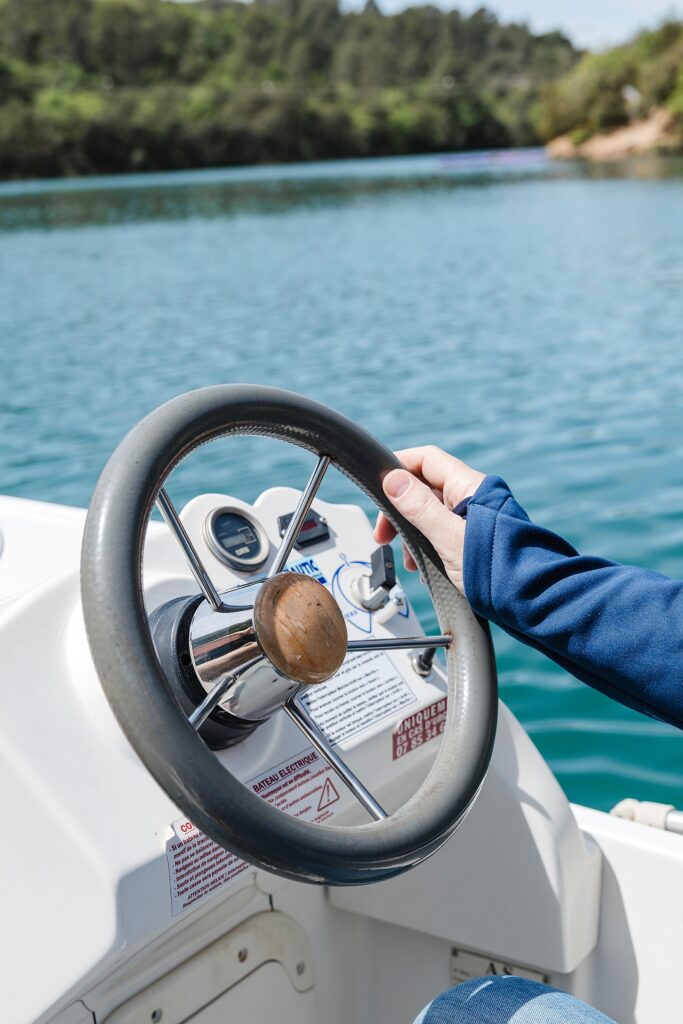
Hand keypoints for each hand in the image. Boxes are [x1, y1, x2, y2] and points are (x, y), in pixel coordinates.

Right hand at [374, 446, 484, 594]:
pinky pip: (444, 532)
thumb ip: (419, 507)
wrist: (530, 599)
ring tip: (408, 561)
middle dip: (400, 510)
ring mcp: (475, 517)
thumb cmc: (496, 570)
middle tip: (383, 536)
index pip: (426, 460)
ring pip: (432, 513)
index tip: (377, 487)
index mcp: (468, 486)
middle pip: (425, 488)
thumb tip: (393, 479)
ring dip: (412, 533)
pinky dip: (428, 545)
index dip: (399, 468)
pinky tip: (424, 567)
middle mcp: (472, 496)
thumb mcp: (448, 538)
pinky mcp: (476, 537)